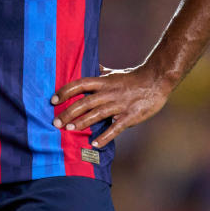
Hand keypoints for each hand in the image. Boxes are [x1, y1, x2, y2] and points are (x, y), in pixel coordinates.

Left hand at [51, 65, 172, 147]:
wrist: (157, 81)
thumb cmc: (133, 77)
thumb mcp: (114, 73)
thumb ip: (100, 72)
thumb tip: (90, 66)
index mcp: (103, 82)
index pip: (79, 84)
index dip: (65, 91)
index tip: (53, 100)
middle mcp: (109, 93)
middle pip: (84, 102)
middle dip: (69, 112)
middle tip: (56, 122)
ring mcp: (119, 105)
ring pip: (97, 114)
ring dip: (82, 123)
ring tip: (69, 130)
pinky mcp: (130, 116)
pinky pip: (116, 128)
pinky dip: (105, 136)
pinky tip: (95, 144)